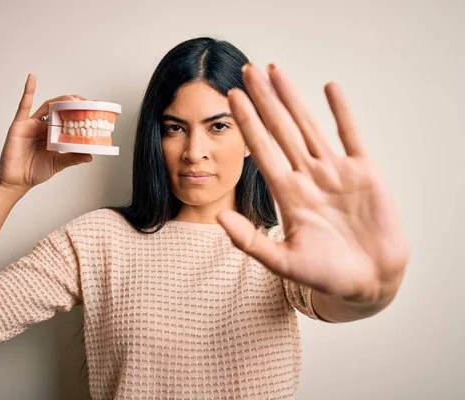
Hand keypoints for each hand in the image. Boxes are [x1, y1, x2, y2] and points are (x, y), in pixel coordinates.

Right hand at [0, 74, 92, 193]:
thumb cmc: (34, 171)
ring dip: (62, 101)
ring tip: (74, 99)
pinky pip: (23, 105)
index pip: (69, 120)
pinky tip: (32, 79)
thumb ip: (73, 157)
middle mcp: (44, 127)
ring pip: (48, 106)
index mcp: (53, 135)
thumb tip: (90, 155)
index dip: (81, 114)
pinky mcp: (20, 125)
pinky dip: (28, 91)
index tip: (95, 110)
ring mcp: (32, 124)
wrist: (16, 181)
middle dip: (75, 105)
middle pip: (61, 110)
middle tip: (88, 104)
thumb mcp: (58, 163)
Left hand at [218, 63, 408, 303]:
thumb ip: (250, 241)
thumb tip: (218, 219)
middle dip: (264, 100)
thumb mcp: (283, 262)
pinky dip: (342, 112)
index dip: (247, 123)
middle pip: (280, 129)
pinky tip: (329, 88)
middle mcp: (307, 176)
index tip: (231, 98)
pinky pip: (351, 135)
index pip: (262, 149)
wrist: (369, 281)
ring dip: (293, 98)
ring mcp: (336, 172)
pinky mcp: (365, 172)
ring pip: (309, 126)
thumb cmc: (326, 275)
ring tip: (276, 71)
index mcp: (287, 194)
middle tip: (247, 70)